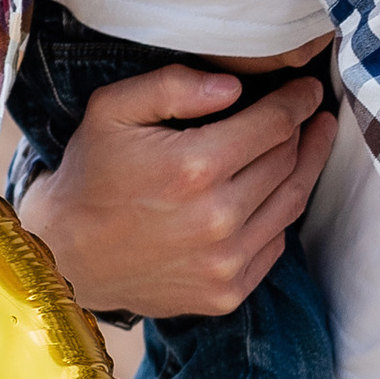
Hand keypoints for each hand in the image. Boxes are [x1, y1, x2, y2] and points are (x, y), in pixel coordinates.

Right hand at [24, 61, 338, 319]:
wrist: (66, 255)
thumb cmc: (91, 174)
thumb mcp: (113, 109)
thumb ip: (173, 85)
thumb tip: (235, 86)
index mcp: (194, 167)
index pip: (275, 124)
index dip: (299, 101)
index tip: (310, 88)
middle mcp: (218, 218)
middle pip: (287, 161)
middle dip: (304, 130)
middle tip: (312, 111)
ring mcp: (225, 262)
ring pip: (291, 202)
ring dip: (306, 168)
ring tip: (312, 142)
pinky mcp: (226, 293)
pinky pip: (275, 244)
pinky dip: (281, 213)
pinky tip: (274, 191)